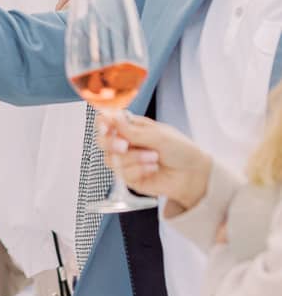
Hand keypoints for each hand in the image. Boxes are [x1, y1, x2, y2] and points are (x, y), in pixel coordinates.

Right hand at [95, 111, 212, 214]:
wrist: (193, 175)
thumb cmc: (180, 150)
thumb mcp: (157, 135)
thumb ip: (132, 130)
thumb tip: (110, 116)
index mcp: (132, 127)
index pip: (107, 121)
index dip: (103, 123)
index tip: (106, 126)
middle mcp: (126, 143)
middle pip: (102, 142)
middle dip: (111, 143)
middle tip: (124, 145)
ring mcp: (127, 161)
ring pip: (112, 160)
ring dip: (133, 159)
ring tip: (154, 158)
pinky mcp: (131, 178)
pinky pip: (123, 174)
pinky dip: (139, 170)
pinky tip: (153, 169)